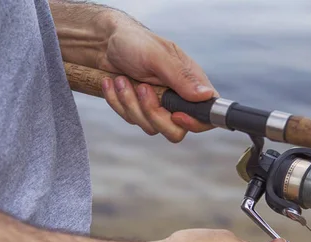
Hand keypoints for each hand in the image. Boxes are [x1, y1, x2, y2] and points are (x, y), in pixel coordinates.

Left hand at [97, 20, 217, 141]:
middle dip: (152, 114)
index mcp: (190, 83)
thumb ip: (180, 77)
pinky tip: (113, 84)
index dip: (195, 122)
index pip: (206, 115)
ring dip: (130, 104)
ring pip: (150, 127)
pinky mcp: (139, 111)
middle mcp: (177, 98)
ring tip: (122, 79)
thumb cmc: (134, 42)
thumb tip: (206, 96)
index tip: (175, 115)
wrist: (104, 43)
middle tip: (141, 88)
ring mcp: (158, 107)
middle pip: (175, 131)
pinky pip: (131, 120)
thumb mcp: (157, 55)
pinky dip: (118, 102)